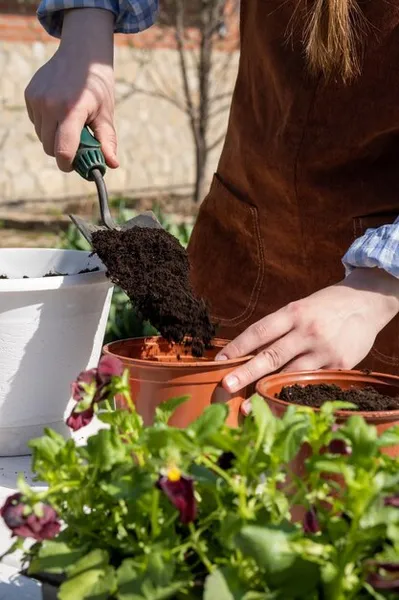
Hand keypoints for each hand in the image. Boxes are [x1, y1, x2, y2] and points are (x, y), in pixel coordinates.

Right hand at [25, 9, 117, 171]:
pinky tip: (59, 112)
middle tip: (77, 146)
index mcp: (72, 110)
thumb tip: (112, 164)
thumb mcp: (106, 114)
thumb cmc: (98, 87)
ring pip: (42, 136)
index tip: (74, 167)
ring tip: (70, 124)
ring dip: (54, 138)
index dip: (68, 165)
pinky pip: (35, 122)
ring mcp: (37, 98)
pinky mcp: (29, 95)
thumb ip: (107, 141)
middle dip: (63, 153)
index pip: (63, 150)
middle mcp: (50, 104)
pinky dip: (47, 125)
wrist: (82, 54)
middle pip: (50, 148)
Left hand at [217, 268, 398, 395]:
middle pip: (271, 355)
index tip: (220, 361)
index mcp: (293, 313)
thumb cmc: (325, 306)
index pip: (259, 331)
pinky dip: (295, 395)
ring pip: (291, 375)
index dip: (238, 347)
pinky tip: (281, 406)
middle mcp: (307, 331)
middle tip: (226, 386)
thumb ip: (279, 329)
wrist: (367, 302)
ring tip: (249, 408)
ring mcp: (324, 350)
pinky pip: (313, 384)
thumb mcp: (300, 308)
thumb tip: (250, 352)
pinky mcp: (339, 365)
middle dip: (246, 373)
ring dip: (268, 392)